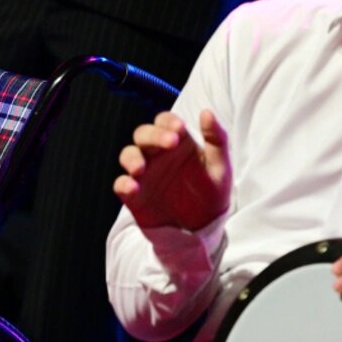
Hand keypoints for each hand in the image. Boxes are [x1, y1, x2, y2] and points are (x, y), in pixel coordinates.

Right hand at [113, 109, 231, 230]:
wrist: (202, 228)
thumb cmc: (211, 193)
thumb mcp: (220, 167)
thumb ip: (217, 140)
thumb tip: (207, 112)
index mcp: (176, 142)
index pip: (164, 122)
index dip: (168, 122)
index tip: (179, 128)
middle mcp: (156, 154)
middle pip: (143, 134)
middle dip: (152, 136)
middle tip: (169, 143)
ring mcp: (143, 173)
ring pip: (128, 155)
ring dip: (132, 158)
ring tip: (140, 169)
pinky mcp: (134, 195)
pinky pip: (121, 185)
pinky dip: (123, 184)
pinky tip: (133, 187)